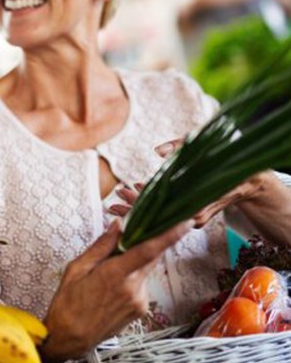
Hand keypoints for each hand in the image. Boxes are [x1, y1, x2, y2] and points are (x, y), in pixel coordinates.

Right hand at [41, 219, 192, 362]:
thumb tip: (118, 225)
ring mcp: (139, 301)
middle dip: (147, 243)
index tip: (184, 223)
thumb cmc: (68, 302)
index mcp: (115, 275)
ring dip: (134, 262)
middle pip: (151, 257)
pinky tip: (112, 285)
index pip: (148, 251)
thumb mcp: (77, 268)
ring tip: (108, 270)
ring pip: (144, 270)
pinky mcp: (141, 310)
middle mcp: (133, 288)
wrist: (71, 338)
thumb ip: (101, 246)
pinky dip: (132, 276)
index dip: (169, 235)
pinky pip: (141, 284)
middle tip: (133, 233)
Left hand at [108, 137, 251, 227]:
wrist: (249, 177)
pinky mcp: (192, 214)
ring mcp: (192, 216)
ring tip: (120, 197)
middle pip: (156, 215)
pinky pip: (169, 211)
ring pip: (161, 215)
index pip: (158, 206)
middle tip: (113, 202)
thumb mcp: (203, 146)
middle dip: (133, 209)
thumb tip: (157, 151)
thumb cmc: (226, 158)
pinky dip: (154, 204)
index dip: (137, 202)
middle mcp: (192, 215)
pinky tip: (139, 193)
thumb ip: (180, 146)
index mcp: (193, 202)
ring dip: (140, 207)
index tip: (121, 196)